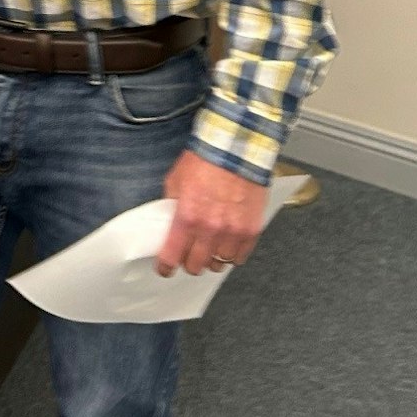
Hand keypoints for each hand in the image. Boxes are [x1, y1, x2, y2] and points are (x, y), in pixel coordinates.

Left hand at [155, 150, 267, 277]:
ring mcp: (232, 232)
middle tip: (189, 254)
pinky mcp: (251, 230)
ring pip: (219, 264)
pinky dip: (233, 254)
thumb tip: (168, 222)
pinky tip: (228, 244)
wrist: (235, 148)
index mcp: (186, 218)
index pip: (171, 256)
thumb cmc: (205, 160)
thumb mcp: (175, 181)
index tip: (165, 268)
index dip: (165, 267)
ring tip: (210, 247)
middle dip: (189, 262)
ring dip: (212, 258)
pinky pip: (240, 257)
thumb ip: (171, 206)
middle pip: (196, 266)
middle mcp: (209, 230)